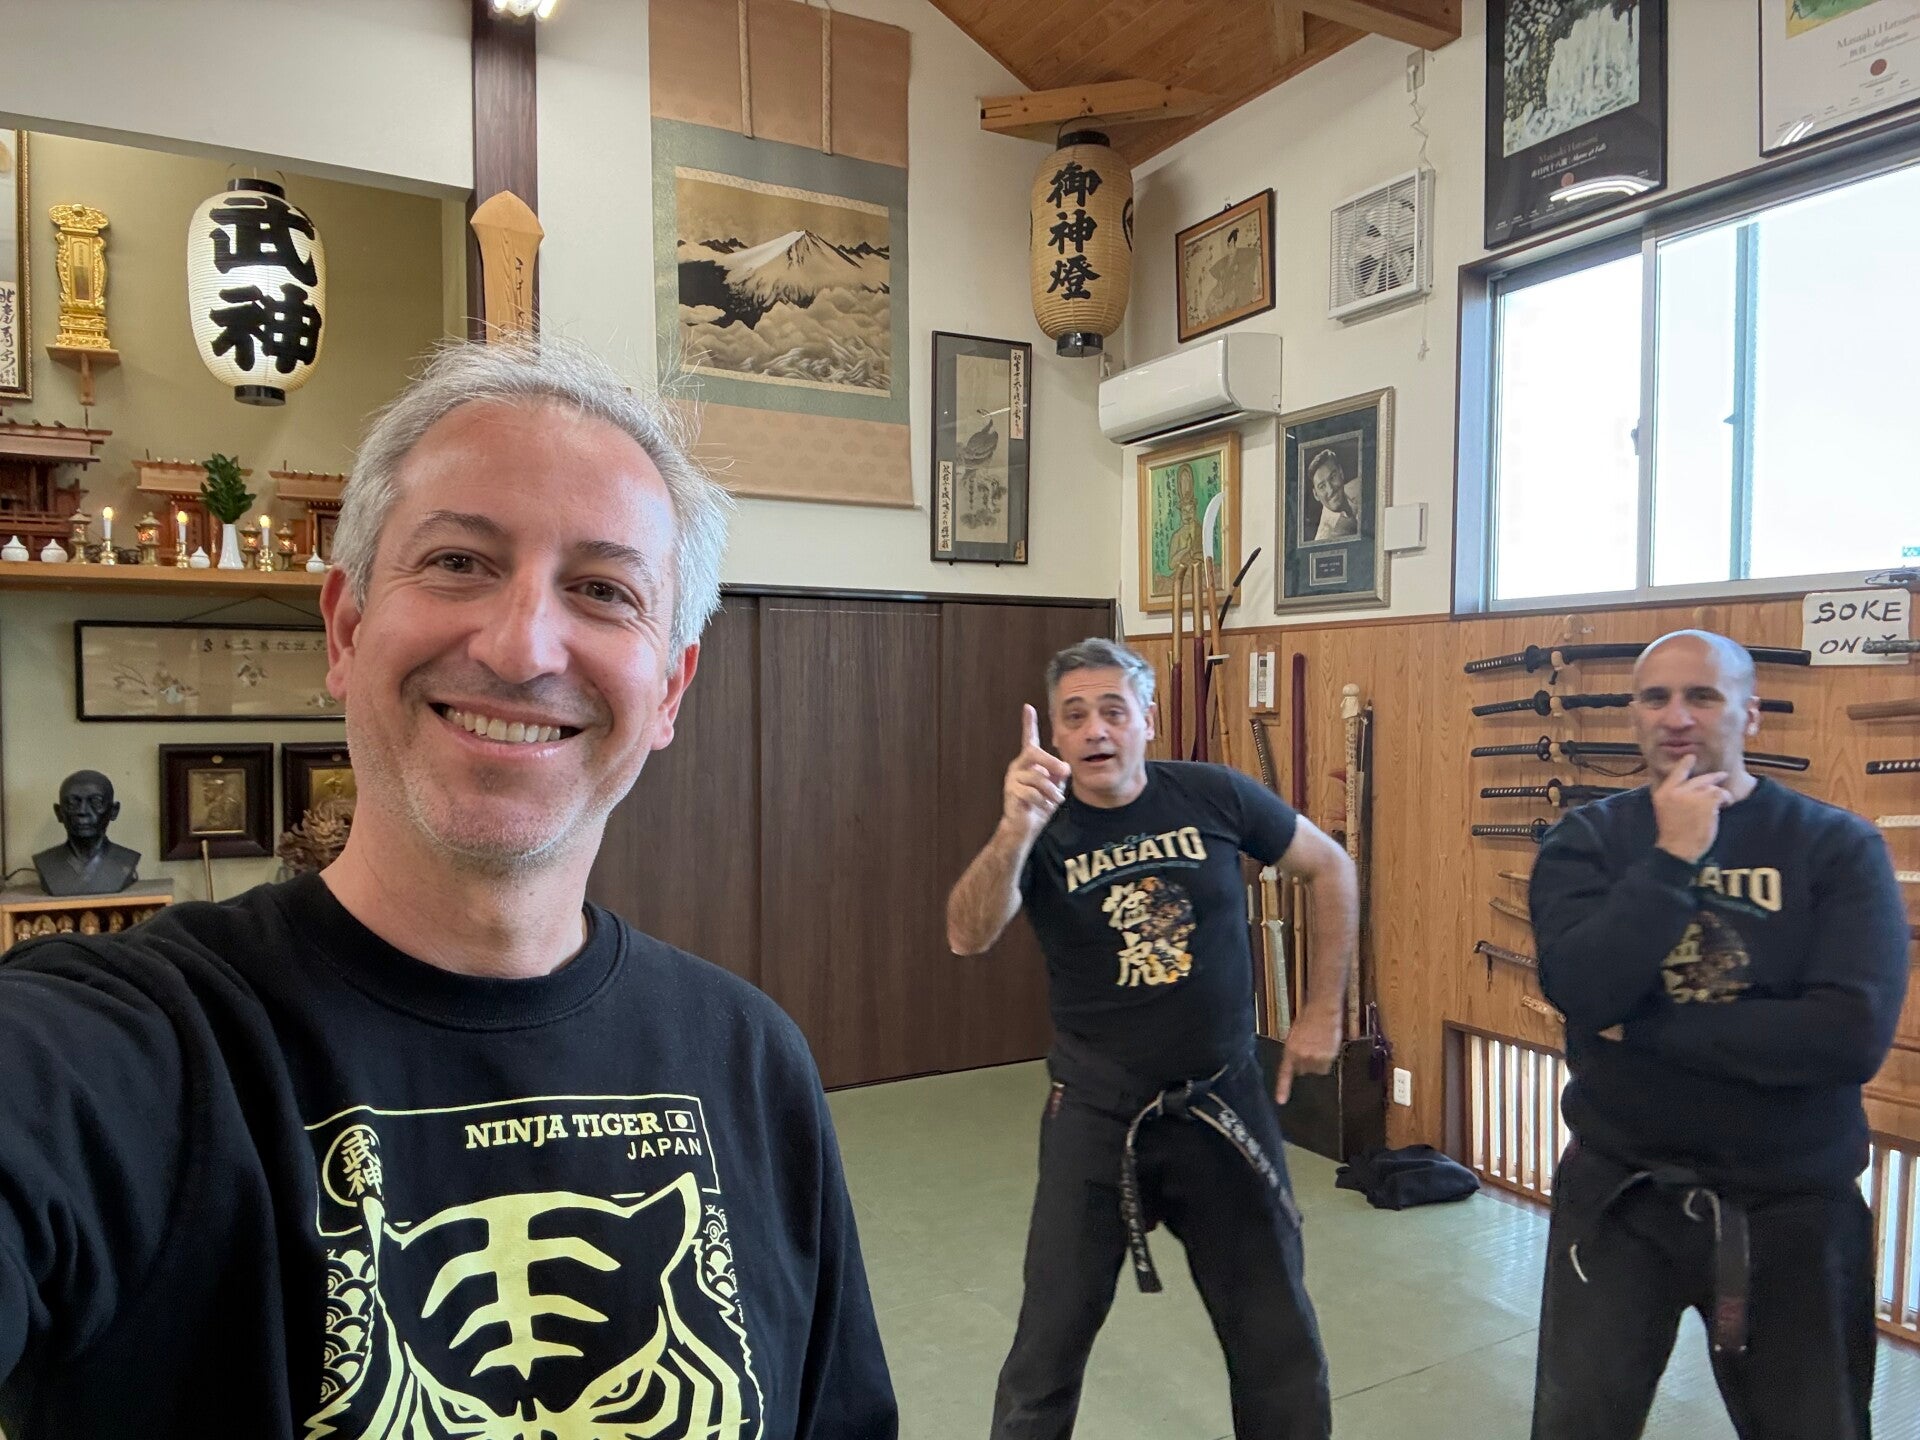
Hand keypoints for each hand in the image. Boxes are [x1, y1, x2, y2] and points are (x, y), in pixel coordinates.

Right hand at [1003, 704, 1071, 838]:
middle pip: (1034, 752)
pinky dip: (1043, 802)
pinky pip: (1033, 793)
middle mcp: (1018, 766)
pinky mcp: (1011, 792)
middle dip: (1051, 762)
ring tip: (1055, 801)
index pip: (1028, 739)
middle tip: (1066, 772)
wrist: (1025, 827)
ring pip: (1037, 777)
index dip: (1028, 723)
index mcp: (1029, 762)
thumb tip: (1065, 767)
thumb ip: (1059, 774)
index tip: (1028, 707)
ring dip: (1052, 792)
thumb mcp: (1054, 786)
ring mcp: (1012, 779)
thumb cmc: (1040, 805)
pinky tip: (1043, 807)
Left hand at [1276, 1003, 1340, 1103]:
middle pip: (1303, 1071)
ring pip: (1316, 1070)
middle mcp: (1302, 1057)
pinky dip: (1327, 1060)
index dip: (1283, 1088)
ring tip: (1319, 1046)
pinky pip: (1326, 1066)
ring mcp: (1316, 1057)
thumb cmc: (1307, 1020)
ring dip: (1317, 1062)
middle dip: (1305, 1064)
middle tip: (1310, 1049)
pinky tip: (1326, 1047)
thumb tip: (1298, 1067)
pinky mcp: (1328, 1056)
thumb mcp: (1294, 1036)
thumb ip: (1295, 1052)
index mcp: (1290, 1051)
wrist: (1322, 1010)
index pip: (1285, 1073)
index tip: (1281, 1101)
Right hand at [1652, 755, 1731, 863]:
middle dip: (1712, 778)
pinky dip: (1726, 799)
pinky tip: (1725, 805)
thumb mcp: (1666, 811)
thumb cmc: (1673, 835)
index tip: (1690, 757)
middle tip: (1722, 776)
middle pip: (1697, 779)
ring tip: (1723, 803)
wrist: (1678, 849)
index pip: (1675, 774)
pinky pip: (1721, 793)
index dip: (1684, 764)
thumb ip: (1674, 797)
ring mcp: (1691, 795)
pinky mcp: (1706, 801)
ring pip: (1711, 787)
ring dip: (1719, 795)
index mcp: (1663, 793)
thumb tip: (1690, 788)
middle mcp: (1676, 791)